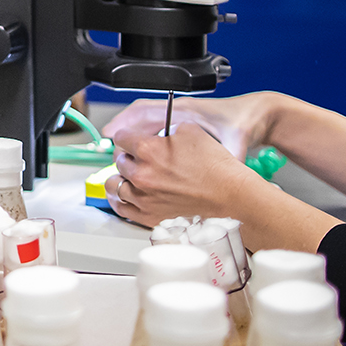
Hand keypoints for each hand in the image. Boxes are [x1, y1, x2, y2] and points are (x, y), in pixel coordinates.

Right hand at [102, 91, 279, 160]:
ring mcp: (180, 116)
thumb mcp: (236, 143)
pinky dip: (143, 135)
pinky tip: (140, 152)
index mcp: (187, 111)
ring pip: (145, 119)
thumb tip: (220, 176)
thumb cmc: (246, 123)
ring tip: (116, 150)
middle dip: (123, 131)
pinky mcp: (183, 123)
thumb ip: (226, 158)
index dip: (126, 124)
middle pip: (140, 114)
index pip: (147, 111)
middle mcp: (179, 111)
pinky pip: (155, 125)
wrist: (258, 115)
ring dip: (130, 132)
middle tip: (110, 149)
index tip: (112, 137)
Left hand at [104, 123, 261, 228]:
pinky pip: (121, 208)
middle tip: (140, 159)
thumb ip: (167, 128)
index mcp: (148, 150)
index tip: (132, 140)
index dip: (129, 137)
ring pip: (116, 185)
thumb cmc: (215, 167)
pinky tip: (126, 194)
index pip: (121, 138)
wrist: (229, 195)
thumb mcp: (191, 131)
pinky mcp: (149, 216)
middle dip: (129, 157)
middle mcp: (141, 174)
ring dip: (122, 178)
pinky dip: (121, 199)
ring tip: (131, 176)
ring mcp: (143, 198)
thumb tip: (160, 132)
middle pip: (119, 161)